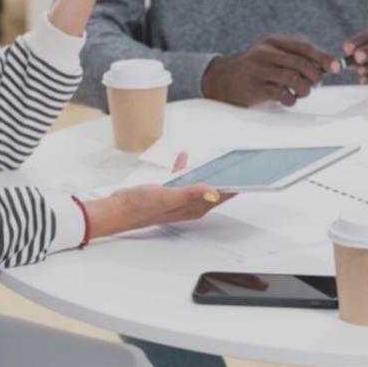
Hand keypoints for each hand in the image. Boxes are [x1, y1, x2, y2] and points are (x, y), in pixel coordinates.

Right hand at [87, 151, 233, 237]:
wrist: (118, 208)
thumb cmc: (140, 206)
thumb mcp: (168, 196)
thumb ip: (191, 193)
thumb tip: (213, 191)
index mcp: (194, 207)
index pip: (221, 196)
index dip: (235, 186)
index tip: (249, 176)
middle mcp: (189, 205)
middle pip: (214, 190)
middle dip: (226, 178)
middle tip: (240, 165)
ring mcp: (179, 198)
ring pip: (199, 183)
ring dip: (207, 172)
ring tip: (218, 160)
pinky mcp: (169, 192)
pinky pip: (182, 179)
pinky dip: (185, 168)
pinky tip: (183, 158)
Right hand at [202, 35, 340, 106]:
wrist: (222, 79)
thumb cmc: (255, 67)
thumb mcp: (271, 51)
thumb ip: (295, 52)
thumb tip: (326, 62)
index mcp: (273, 42)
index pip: (304, 47)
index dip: (323, 57)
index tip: (336, 67)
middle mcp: (266, 53)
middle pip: (302, 64)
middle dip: (316, 76)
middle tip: (316, 84)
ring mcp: (259, 70)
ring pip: (294, 79)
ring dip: (305, 89)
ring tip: (303, 92)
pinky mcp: (254, 89)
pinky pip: (281, 94)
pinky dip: (291, 99)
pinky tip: (289, 99)